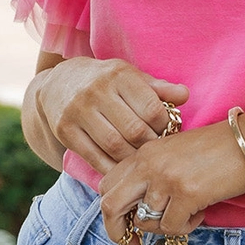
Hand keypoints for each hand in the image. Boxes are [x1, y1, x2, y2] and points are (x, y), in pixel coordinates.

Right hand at [35, 57, 188, 176]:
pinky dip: (111, 168)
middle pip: (134, 130)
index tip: (167, 131)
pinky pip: (93, 157)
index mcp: (119, 75)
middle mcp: (97, 91)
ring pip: (114, 146)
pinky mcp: (64, 130)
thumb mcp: (130, 76)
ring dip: (133, 159)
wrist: (58, 83)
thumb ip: (158, 88)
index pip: (152, 108)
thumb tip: (185, 95)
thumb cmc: (106, 81)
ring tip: (142, 161)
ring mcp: (78, 111)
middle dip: (150, 145)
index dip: (165, 125)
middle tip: (157, 151)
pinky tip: (122, 169)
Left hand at [99, 119, 244, 239]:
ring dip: (165, 227)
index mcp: (145, 151)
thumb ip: (152, 173)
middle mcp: (149, 163)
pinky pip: (172, 227)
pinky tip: (200, 213)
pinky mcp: (187, 193)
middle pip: (110, 205)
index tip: (127, 224)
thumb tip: (137, 210)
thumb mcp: (176, 152)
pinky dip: (185, 228)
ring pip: (145, 222)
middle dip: (116, 231)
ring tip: (187, 214)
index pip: (106, 185)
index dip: (112, 210)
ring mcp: (167, 178)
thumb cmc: (220, 148)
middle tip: (133, 243)